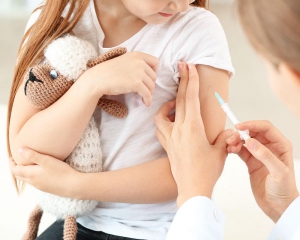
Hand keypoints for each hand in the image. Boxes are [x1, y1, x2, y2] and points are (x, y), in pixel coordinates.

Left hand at [9, 148, 81, 197]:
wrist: (74, 186)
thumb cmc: (61, 172)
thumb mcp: (47, 160)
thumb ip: (32, 155)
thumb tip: (19, 150)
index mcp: (31, 175)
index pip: (15, 170)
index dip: (11, 163)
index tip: (12, 156)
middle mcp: (34, 182)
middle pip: (19, 176)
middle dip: (16, 168)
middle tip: (17, 160)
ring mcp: (40, 186)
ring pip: (27, 180)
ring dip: (24, 172)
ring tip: (27, 165)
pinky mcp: (47, 188)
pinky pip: (35, 182)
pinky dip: (32, 176)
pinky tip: (39, 172)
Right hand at [87, 51, 157, 106]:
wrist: (98, 79)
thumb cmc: (108, 71)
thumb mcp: (124, 61)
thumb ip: (135, 63)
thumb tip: (146, 74)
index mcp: (137, 55)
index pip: (155, 62)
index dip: (154, 71)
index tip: (149, 78)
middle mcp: (139, 62)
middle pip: (154, 76)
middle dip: (150, 84)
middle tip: (144, 90)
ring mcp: (138, 72)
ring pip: (152, 85)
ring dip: (149, 92)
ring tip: (144, 97)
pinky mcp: (136, 83)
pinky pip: (147, 93)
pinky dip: (148, 99)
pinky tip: (145, 103)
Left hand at [154, 62, 230, 206]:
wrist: (191, 189)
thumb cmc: (207, 171)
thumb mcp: (221, 152)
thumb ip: (225, 137)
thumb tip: (230, 131)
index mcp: (193, 128)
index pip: (191, 99)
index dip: (191, 80)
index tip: (189, 66)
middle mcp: (178, 130)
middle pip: (178, 100)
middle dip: (181, 81)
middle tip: (181, 66)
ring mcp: (170, 138)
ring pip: (162, 114)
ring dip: (167, 104)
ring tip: (175, 102)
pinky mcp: (166, 146)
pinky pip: (160, 128)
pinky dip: (163, 120)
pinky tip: (170, 122)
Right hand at [226, 121, 298, 221]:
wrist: (278, 207)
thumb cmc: (284, 190)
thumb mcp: (278, 172)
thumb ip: (265, 155)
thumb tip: (250, 141)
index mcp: (281, 146)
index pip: (266, 128)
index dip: (252, 124)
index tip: (239, 127)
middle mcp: (270, 148)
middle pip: (253, 132)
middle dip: (241, 132)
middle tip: (231, 138)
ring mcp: (259, 155)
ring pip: (245, 140)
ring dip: (236, 140)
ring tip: (229, 145)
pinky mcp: (251, 162)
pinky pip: (241, 150)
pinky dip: (234, 148)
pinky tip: (229, 150)